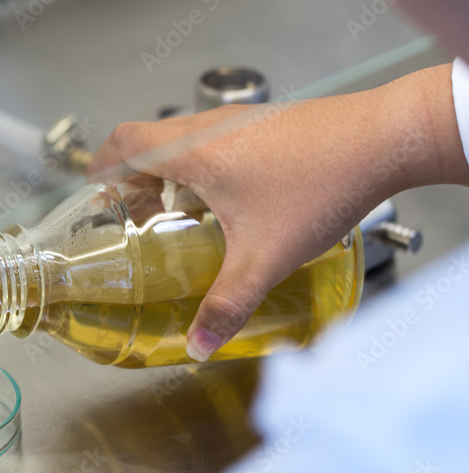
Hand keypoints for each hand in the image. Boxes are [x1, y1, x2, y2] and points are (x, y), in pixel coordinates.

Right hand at [89, 64, 468, 360]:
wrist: (385, 140)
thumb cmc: (322, 185)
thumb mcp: (265, 257)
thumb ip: (227, 304)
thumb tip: (199, 344)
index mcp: (195, 152)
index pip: (125, 142)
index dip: (102, 165)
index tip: (95, 191)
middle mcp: (213, 127)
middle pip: (151, 142)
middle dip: (136, 178)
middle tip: (139, 215)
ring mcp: (244, 119)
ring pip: (186, 139)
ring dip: (173, 172)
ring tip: (185, 213)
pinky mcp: (271, 121)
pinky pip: (219, 139)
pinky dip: (206, 166)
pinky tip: (234, 202)